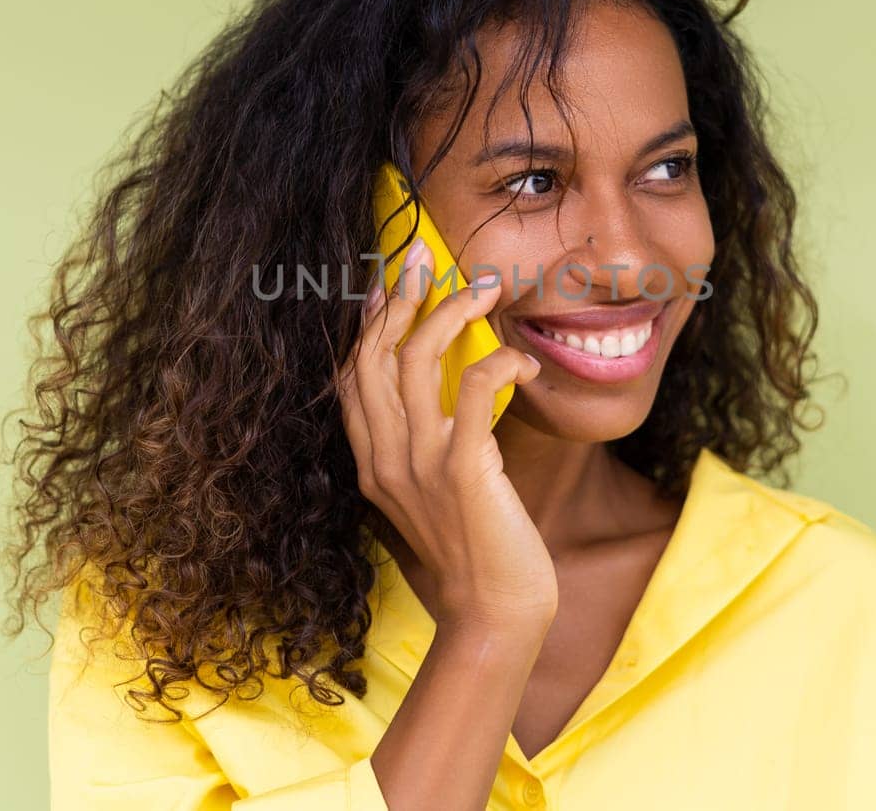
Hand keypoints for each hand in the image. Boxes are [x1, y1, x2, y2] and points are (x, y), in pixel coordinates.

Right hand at [337, 238, 556, 632]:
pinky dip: (499, 363)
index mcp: (372, 464)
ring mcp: (420, 465)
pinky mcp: (464, 471)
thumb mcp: (432, 496)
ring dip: (449, 312)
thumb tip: (447, 396)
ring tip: (484, 286)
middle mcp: (385, 459)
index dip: (365, 322)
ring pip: (415, 361)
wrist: (493, 618)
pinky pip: (475, 392)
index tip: (384, 281)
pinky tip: (523, 360)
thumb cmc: (475, 556)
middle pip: (373, 356)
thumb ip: (424, 449)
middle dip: (396, 297)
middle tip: (422, 256)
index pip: (351, 376)